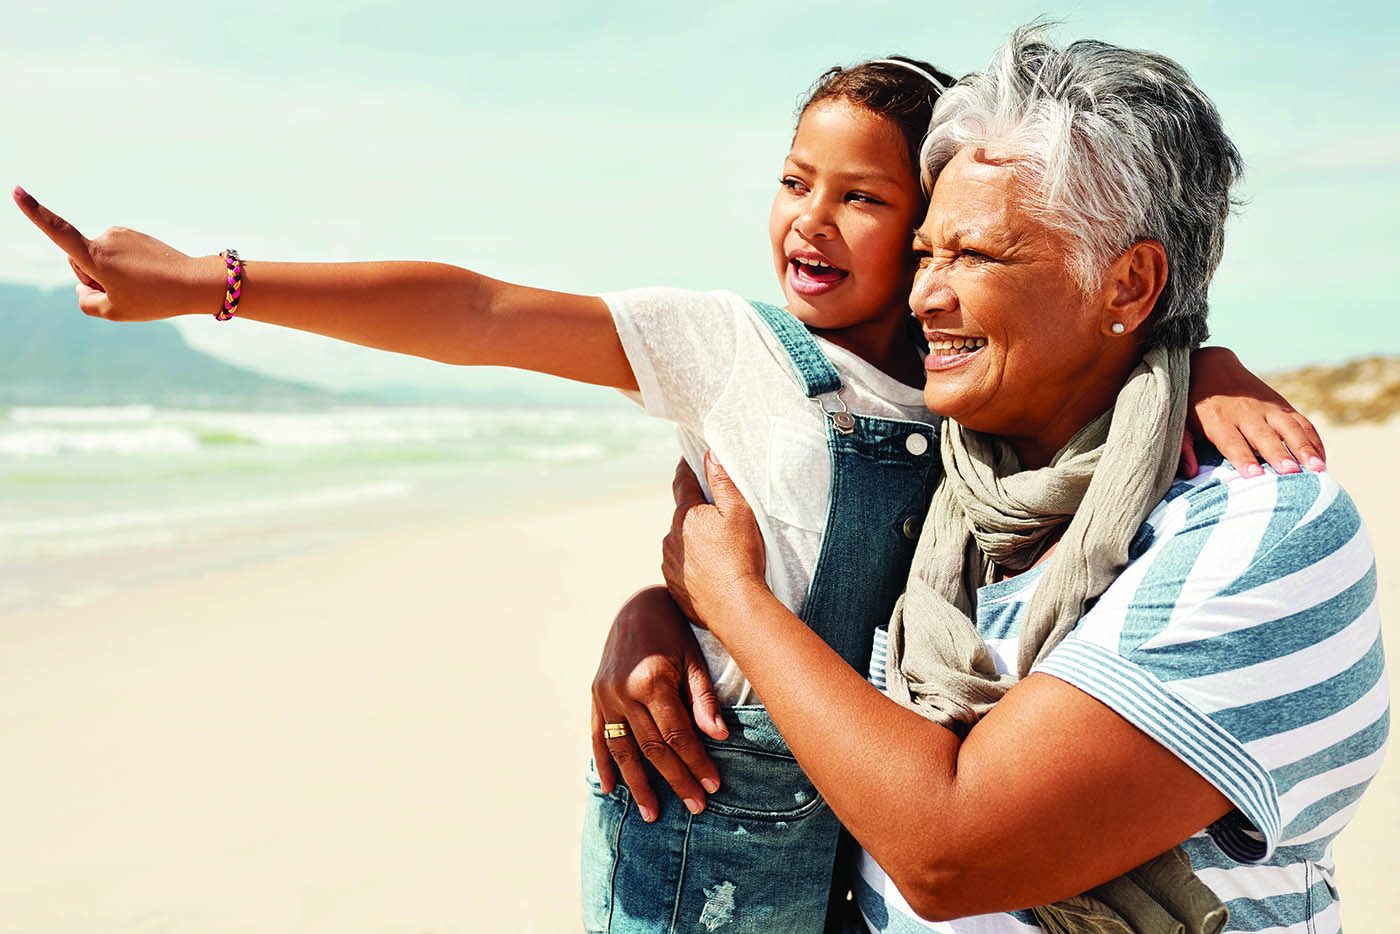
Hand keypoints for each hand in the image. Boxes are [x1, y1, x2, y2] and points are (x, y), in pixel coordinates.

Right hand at [11, 185, 218, 321]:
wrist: (194, 283)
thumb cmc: (155, 299)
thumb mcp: (113, 312)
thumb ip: (86, 301)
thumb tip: (83, 285)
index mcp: (96, 256)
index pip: (59, 232)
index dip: (35, 213)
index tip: (16, 190)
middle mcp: (105, 238)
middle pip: (79, 261)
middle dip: (92, 277)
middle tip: (124, 292)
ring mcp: (121, 234)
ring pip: (99, 259)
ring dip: (111, 274)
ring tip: (140, 285)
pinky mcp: (133, 235)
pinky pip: (116, 255)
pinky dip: (124, 268)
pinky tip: (146, 277)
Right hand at [591, 586, 728, 821]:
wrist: (636, 605)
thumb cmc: (673, 631)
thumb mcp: (693, 658)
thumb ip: (703, 698)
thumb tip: (719, 736)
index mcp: (652, 680)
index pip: (677, 735)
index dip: (696, 762)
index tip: (713, 786)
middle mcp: (624, 692)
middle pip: (653, 748)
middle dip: (676, 779)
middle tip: (696, 806)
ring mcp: (605, 696)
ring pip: (624, 750)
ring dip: (638, 784)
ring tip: (652, 814)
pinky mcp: (595, 697)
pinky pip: (598, 737)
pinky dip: (604, 764)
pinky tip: (611, 788)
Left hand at [661, 453, 766, 628]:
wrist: (735, 608)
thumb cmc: (741, 558)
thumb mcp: (739, 512)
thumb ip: (723, 480)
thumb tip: (710, 453)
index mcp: (686, 515)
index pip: (682, 482)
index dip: (687, 468)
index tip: (688, 459)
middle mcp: (671, 538)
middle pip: (683, 515)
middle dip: (695, 510)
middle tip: (715, 512)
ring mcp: (670, 564)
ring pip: (680, 542)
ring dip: (693, 540)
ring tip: (717, 548)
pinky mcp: (674, 587)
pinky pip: (682, 567)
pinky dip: (693, 564)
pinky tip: (711, 570)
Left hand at [1184, 346, 1325, 477]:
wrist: (1211, 366)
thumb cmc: (1193, 403)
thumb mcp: (1181, 423)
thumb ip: (1183, 446)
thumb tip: (1190, 472)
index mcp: (1218, 420)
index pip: (1232, 442)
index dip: (1243, 458)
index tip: (1254, 475)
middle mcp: (1246, 413)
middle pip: (1265, 437)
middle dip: (1279, 454)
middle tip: (1292, 473)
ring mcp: (1267, 408)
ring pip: (1290, 428)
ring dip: (1305, 448)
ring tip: (1319, 469)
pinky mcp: (1281, 405)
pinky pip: (1302, 422)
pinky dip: (1314, 441)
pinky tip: (1322, 460)